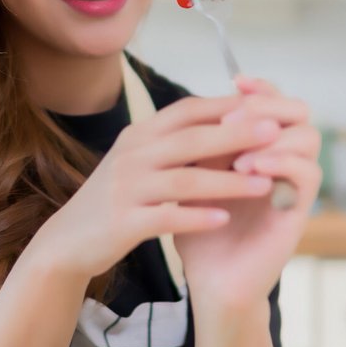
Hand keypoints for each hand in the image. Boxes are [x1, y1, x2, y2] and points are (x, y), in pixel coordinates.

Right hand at [29, 94, 284, 281]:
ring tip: (265, 184)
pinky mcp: (123, 222)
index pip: (188, 111)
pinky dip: (197, 217)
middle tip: (276, 133)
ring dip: (228, 181)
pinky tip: (225, 220)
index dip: (228, 107)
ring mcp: (126, 188)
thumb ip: (175, 142)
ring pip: (185, 180)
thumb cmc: (116, 199)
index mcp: (139, 135)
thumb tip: (228, 119)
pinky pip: (167, 217)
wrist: (69, 240)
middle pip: (191, 139)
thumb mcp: (140, 161)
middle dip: (237, 135)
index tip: (267, 106)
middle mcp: (132, 155)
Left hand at [173, 77, 320, 312]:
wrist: (210, 278)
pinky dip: (282, 163)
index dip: (261, 87)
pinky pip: (309, 173)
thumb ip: (202, 143)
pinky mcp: (299, 209)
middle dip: (268, 105)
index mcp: (259, 148)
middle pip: (298, 111)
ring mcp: (293, 185)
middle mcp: (282, 162)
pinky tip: (251, 169)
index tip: (235, 81)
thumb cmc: (201, 228)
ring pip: (308, 137)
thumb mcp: (195, 178)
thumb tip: (195, 102)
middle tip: (234, 119)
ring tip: (238, 157)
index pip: (273, 102)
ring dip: (272, 137)